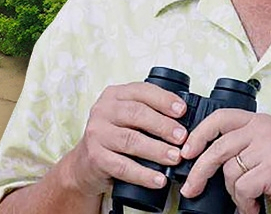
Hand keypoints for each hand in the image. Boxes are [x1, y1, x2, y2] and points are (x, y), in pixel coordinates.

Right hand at [63, 81, 189, 197]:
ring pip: (130, 140)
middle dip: (163, 125)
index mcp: (114, 95)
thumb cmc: (115, 135)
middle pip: (136, 114)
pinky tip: (158, 179)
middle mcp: (102, 110)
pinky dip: (143, 174)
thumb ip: (147, 111)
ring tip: (175, 158)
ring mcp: (97, 134)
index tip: (182, 111)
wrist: (86, 162)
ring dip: (156, 150)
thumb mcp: (126, 116)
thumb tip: (184, 119)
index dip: (163, 99)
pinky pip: (123, 166)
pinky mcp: (95, 157)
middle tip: (183, 137)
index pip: (140, 91)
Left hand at [179, 110, 270, 213]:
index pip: (220, 118)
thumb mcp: (262, 151)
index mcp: (259, 121)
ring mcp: (269, 147)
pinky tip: (255, 205)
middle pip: (218, 147)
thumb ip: (238, 146)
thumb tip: (196, 155)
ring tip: (248, 199)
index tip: (185, 151)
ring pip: (229, 171)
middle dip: (200, 171)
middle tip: (190, 188)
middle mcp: (263, 129)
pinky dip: (245, 202)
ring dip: (234, 193)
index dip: (199, 134)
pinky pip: (242, 188)